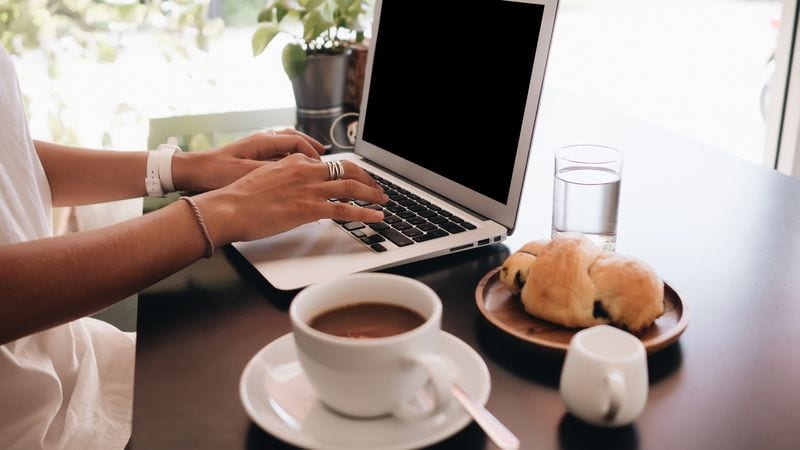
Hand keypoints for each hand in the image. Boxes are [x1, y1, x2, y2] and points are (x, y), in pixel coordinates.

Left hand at [172, 128, 325, 191]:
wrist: (191, 173)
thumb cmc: (215, 172)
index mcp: (263, 141)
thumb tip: (296, 172)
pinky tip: (290, 170)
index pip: (296, 141)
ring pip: (284, 144)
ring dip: (299, 151)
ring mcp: (254, 147)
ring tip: (310, 161)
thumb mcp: (249, 173)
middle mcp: (260, 140)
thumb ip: (275, 171)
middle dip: (310, 146)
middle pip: (293, 138)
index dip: (312, 152)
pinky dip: (288, 158)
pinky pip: (276, 153)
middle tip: (323, 156)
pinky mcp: (249, 156)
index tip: (321, 164)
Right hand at [195, 154, 387, 244]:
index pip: (327, 163)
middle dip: (366, 178)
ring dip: (371, 193)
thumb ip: (285, 180)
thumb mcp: (265, 179)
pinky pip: (345, 209)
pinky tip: (376, 216)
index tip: (354, 179)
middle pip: (346, 169)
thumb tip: (296, 192)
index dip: (345, 172)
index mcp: (294, 161)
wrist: (229, 208)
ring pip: (350, 186)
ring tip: (384, 200)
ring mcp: (309, 189)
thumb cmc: (240, 198)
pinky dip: (365, 212)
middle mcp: (305, 170)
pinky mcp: (309, 208)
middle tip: (377, 188)